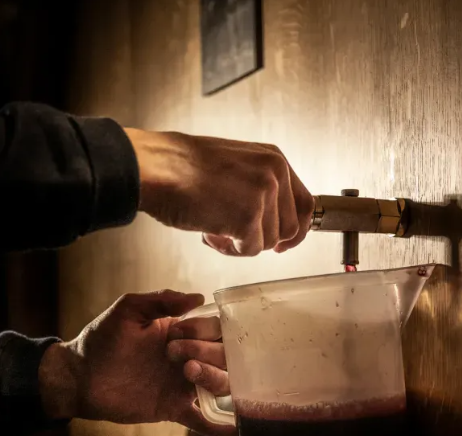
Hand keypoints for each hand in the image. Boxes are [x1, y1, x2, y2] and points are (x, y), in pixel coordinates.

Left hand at [38, 290, 236, 435]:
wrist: (80, 377)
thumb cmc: (102, 338)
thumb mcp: (129, 309)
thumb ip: (161, 299)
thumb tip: (198, 297)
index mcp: (185, 333)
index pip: (216, 329)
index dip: (205, 330)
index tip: (178, 332)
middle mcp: (192, 357)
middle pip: (226, 356)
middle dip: (208, 352)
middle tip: (175, 355)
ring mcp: (185, 385)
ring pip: (222, 384)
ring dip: (214, 378)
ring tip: (189, 374)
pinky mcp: (174, 409)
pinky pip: (204, 421)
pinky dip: (220, 428)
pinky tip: (235, 433)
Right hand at [124, 129, 313, 255]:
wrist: (156, 168)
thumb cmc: (185, 168)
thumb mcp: (238, 166)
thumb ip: (262, 187)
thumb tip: (275, 219)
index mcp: (275, 159)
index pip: (305, 205)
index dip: (296, 230)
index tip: (284, 243)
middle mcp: (275, 174)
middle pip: (289, 229)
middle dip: (262, 239)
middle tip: (232, 233)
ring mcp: (263, 195)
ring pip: (269, 243)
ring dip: (241, 243)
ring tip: (214, 226)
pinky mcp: (248, 218)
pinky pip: (250, 250)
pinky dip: (229, 249)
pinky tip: (209, 232)